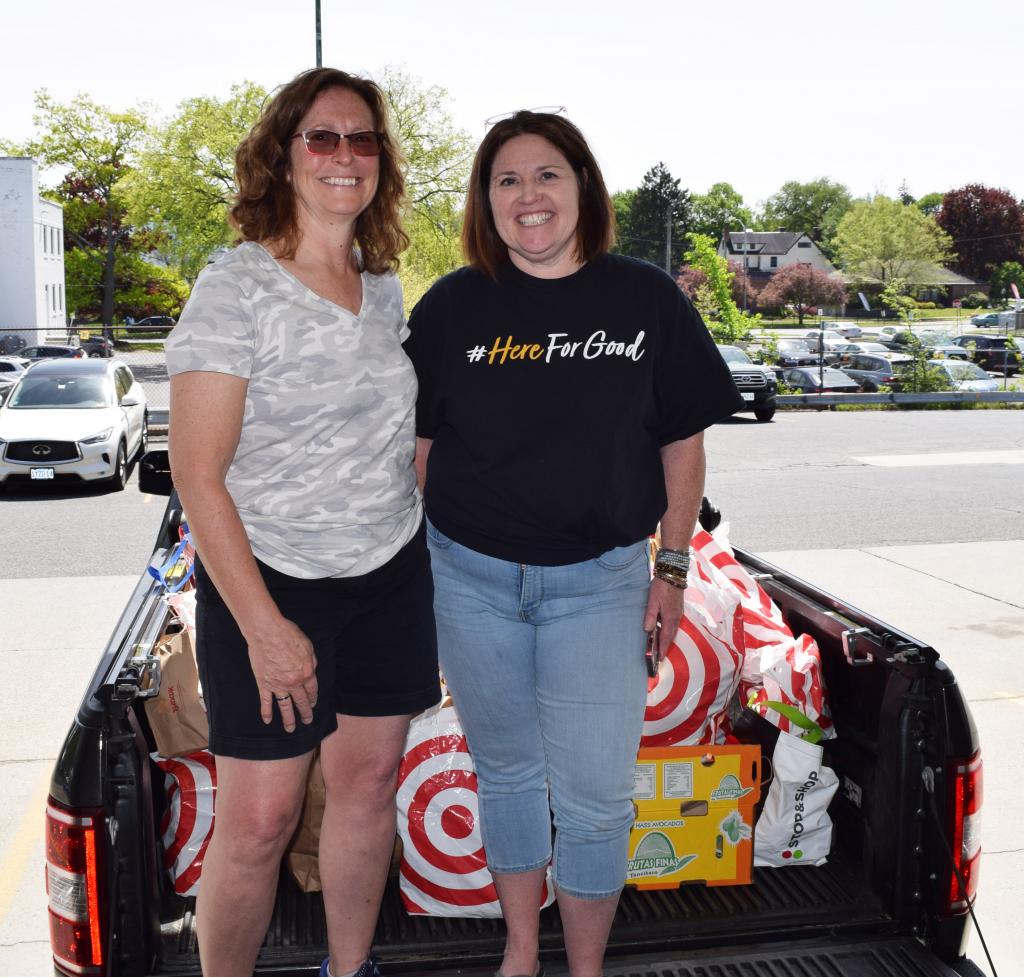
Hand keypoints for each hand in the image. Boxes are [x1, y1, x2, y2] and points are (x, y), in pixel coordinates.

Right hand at [245, 615, 318, 731]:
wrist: (268, 633)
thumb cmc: (289, 635)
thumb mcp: (308, 647)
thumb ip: (311, 662)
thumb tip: (310, 671)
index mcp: (306, 673)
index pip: (312, 690)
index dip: (313, 698)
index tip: (313, 704)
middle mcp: (293, 682)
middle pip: (301, 701)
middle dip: (305, 712)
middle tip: (307, 721)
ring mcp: (278, 685)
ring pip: (285, 706)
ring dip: (288, 719)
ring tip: (291, 729)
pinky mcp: (263, 684)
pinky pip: (265, 701)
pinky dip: (266, 712)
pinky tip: (268, 721)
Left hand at [643, 576, 684, 663]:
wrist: (673, 574)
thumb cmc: (661, 587)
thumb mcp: (653, 601)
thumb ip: (650, 616)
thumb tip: (648, 631)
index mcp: (670, 618)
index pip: (666, 638)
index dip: (663, 649)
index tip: (660, 659)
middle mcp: (676, 618)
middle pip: (671, 636)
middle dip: (665, 647)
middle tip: (659, 656)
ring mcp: (678, 614)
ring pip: (673, 631)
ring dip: (667, 639)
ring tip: (661, 646)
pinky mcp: (678, 609)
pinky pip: (674, 625)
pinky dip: (669, 631)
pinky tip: (664, 631)